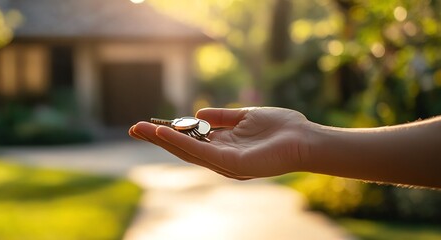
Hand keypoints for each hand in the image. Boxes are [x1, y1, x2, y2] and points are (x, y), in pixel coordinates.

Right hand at [129, 107, 311, 179]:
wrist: (306, 139)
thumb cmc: (281, 128)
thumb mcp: (245, 117)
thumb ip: (222, 118)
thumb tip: (198, 115)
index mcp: (223, 147)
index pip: (190, 141)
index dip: (169, 132)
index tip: (149, 123)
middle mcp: (220, 158)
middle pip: (182, 149)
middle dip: (157, 139)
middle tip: (134, 129)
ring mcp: (225, 164)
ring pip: (187, 152)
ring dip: (163, 140)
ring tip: (141, 129)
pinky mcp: (232, 165)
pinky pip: (202, 153)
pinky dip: (181, 142)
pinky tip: (165, 132)